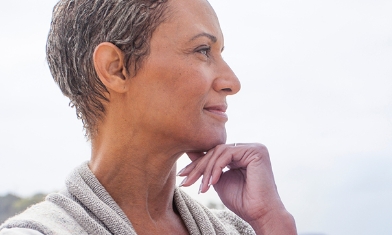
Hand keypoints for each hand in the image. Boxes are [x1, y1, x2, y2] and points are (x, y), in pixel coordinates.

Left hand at [178, 143, 295, 233]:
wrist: (260, 214)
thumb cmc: (242, 201)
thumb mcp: (218, 181)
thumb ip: (208, 167)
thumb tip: (190, 151)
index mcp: (241, 154)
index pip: (215, 153)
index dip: (197, 164)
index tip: (182, 176)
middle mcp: (248, 148)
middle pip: (215, 150)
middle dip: (199, 167)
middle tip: (186, 181)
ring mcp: (253, 148)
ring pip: (219, 151)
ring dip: (207, 169)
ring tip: (202, 187)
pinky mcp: (256, 151)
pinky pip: (228, 154)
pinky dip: (217, 167)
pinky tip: (213, 182)